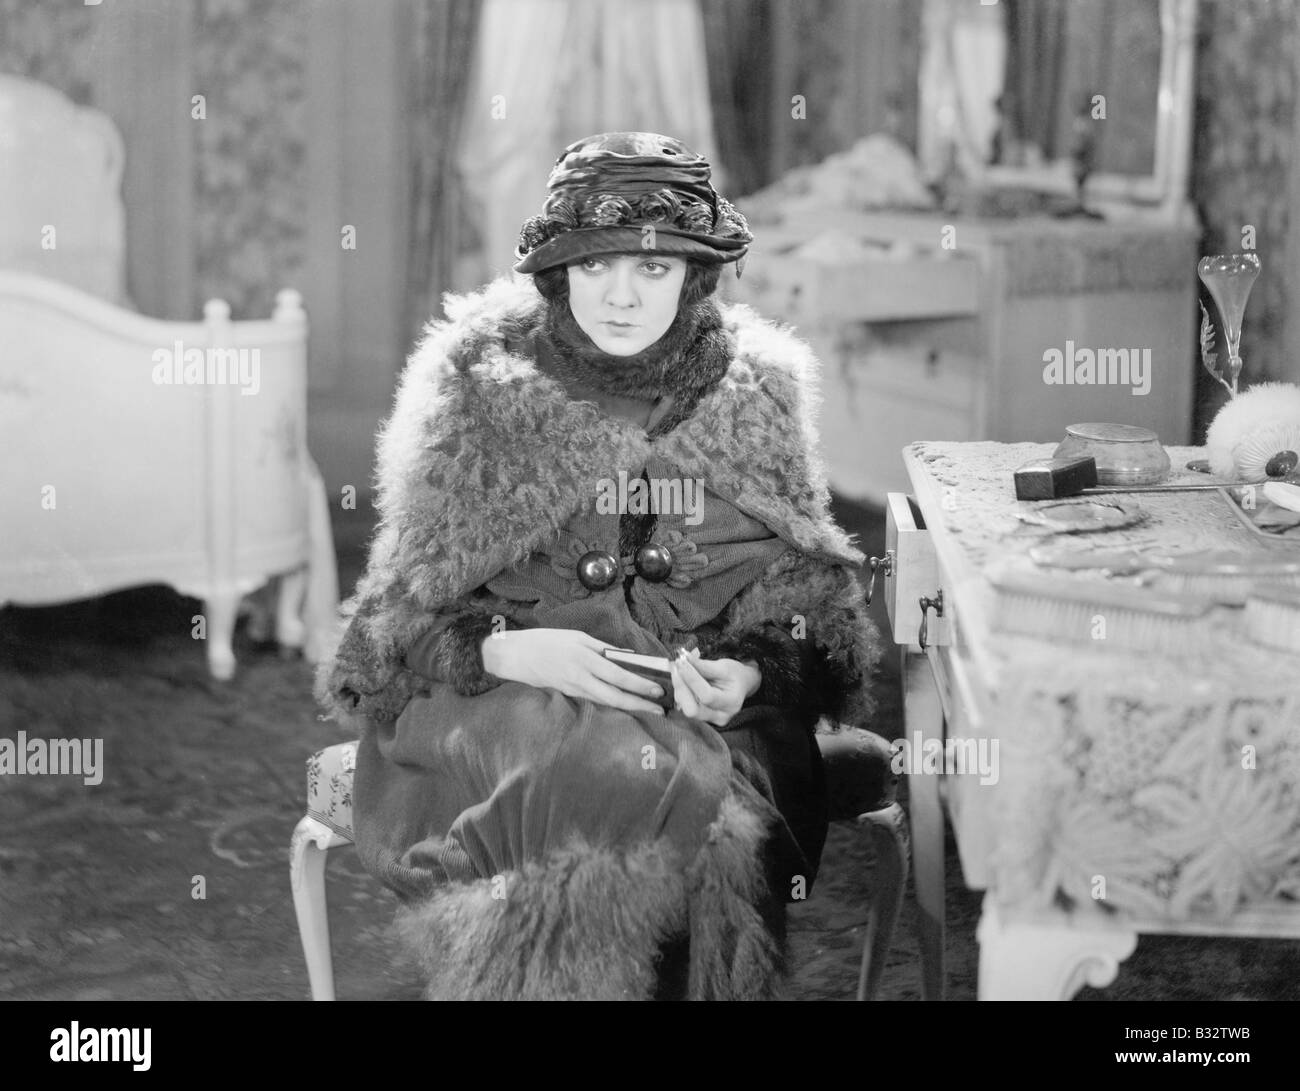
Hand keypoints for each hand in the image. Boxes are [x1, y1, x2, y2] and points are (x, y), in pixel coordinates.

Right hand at [480, 628, 665, 715]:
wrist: (513, 656)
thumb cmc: (545, 641)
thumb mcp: (576, 636)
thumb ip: (601, 647)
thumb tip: (626, 656)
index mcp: (585, 658)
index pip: (618, 675)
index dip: (639, 685)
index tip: (658, 690)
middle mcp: (581, 677)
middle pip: (615, 695)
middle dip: (639, 704)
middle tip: (660, 709)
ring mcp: (573, 689)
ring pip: (606, 702)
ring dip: (629, 707)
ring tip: (648, 710)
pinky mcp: (567, 695)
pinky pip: (593, 701)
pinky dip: (612, 704)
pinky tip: (624, 706)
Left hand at [670, 648, 760, 726]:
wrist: (741, 684)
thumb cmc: (734, 675)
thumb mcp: (724, 667)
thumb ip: (703, 665)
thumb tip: (684, 659)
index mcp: (731, 703)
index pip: (707, 696)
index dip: (691, 679)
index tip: (682, 662)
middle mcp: (720, 716)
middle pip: (692, 709)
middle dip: (681, 687)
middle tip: (676, 667)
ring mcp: (710, 720)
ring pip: (685, 707)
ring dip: (679, 687)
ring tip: (681, 669)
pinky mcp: (701, 717)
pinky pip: (685, 706)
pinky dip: (681, 691)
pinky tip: (684, 678)